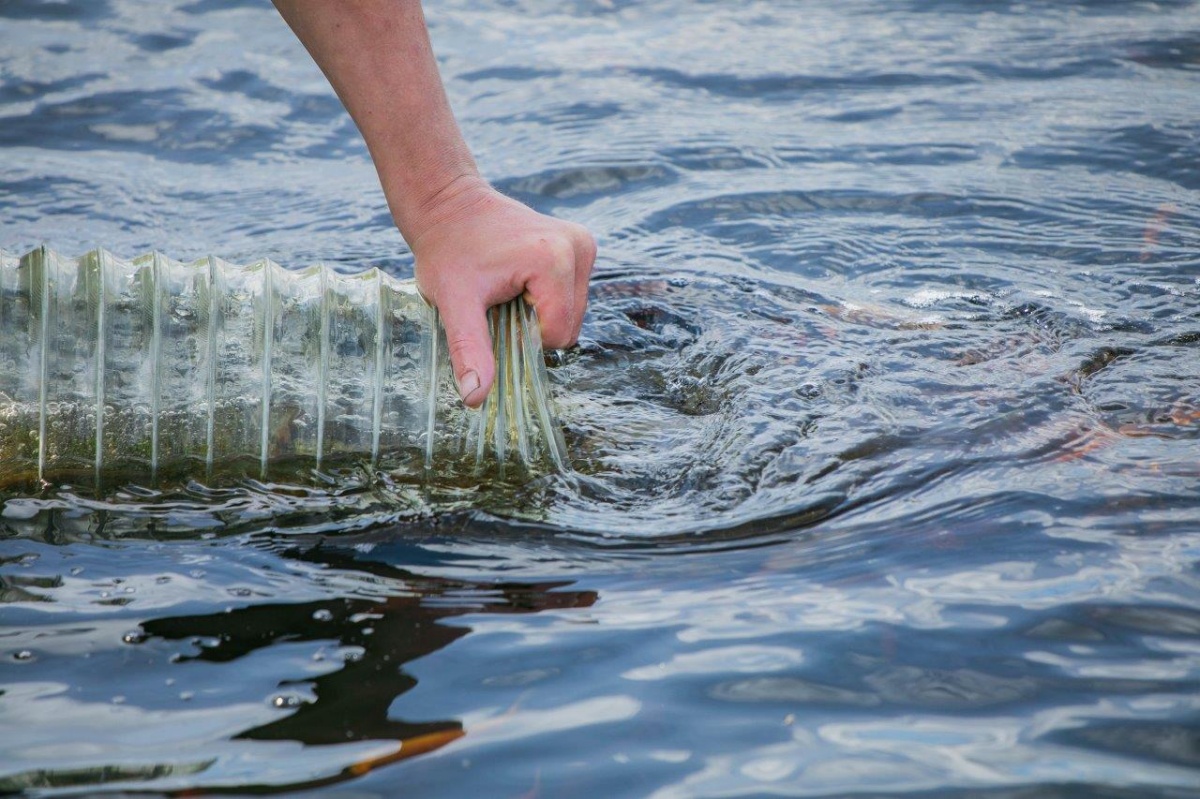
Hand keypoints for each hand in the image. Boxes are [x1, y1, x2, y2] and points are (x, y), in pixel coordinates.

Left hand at [411, 177, 595, 406]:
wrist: (449, 204)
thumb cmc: (447, 251)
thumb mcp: (453, 303)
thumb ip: (469, 349)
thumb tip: (475, 398)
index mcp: (553, 260)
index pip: (556, 333)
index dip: (522, 336)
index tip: (494, 310)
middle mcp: (578, 247)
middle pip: (570, 326)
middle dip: (534, 325)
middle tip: (499, 300)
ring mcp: (583, 243)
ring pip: (574, 313)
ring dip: (541, 313)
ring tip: (508, 287)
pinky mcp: (581, 244)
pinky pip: (572, 296)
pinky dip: (547, 299)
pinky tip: (520, 280)